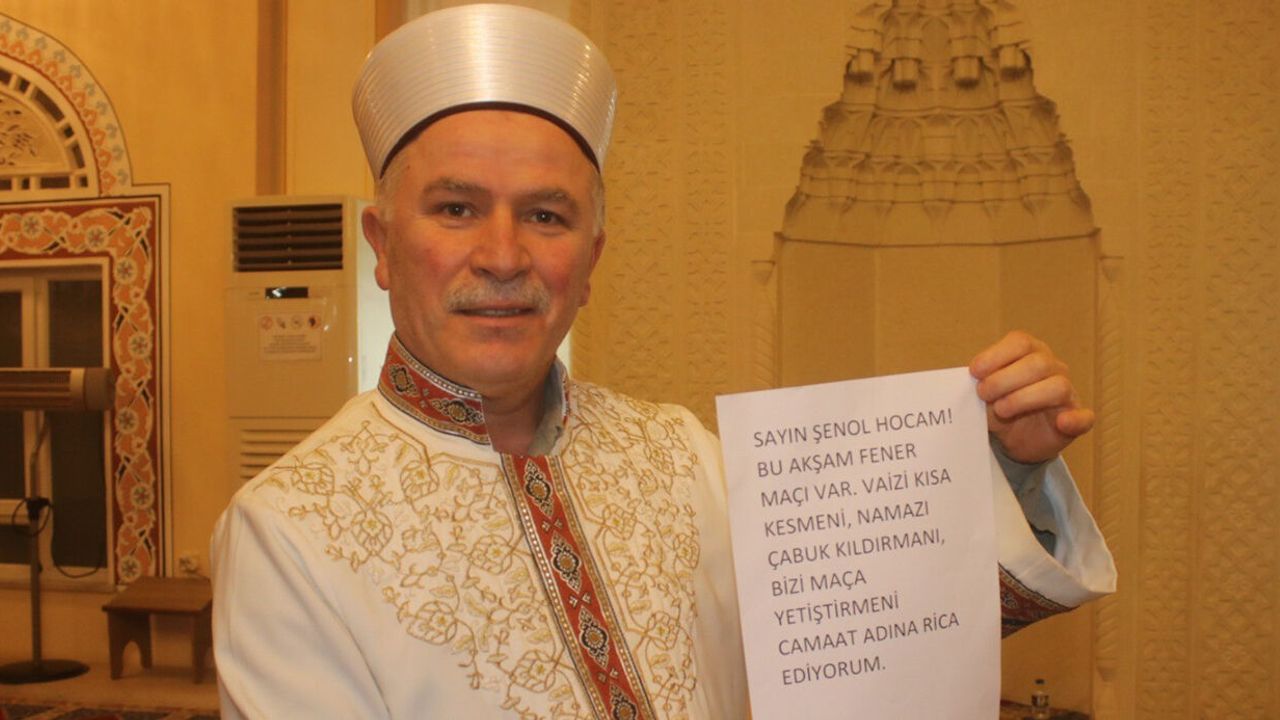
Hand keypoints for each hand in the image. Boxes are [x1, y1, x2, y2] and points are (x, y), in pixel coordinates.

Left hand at [968, 331, 1094, 463]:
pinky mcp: (1076, 419)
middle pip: (1038, 363)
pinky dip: (1075, 419)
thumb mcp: (986, 393)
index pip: (1020, 342)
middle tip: (983, 394)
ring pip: (1057, 386)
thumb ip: (980, 382)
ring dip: (1025, 398)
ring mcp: (1068, 393)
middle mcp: (1052, 368)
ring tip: (1002, 410)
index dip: (996, 355)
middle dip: (1005, 379)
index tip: (974, 372)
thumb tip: (967, 378)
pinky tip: (1062, 422)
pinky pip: (1084, 417)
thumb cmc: (1000, 406)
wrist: (1015, 440)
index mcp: (1030, 353)